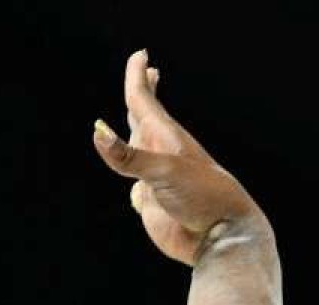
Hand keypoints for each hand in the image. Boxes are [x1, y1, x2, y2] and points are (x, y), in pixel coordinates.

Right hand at [91, 49, 270, 266]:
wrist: (220, 236)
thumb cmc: (202, 197)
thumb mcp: (165, 172)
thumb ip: (129, 157)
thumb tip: (99, 134)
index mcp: (165, 136)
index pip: (144, 99)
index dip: (138, 77)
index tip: (141, 55)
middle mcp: (160, 153)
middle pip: (145, 117)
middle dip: (142, 94)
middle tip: (145, 72)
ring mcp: (156, 178)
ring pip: (139, 151)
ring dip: (135, 134)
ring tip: (136, 118)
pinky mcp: (153, 203)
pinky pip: (136, 190)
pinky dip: (134, 184)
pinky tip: (138, 190)